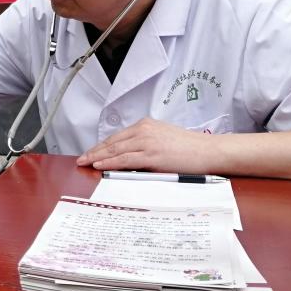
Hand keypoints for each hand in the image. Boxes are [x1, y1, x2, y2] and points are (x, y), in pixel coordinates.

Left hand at [76, 117, 214, 172]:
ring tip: (85, 163)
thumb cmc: (190, 148)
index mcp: (145, 125)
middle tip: (81, 158)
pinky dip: (110, 163)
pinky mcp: (152, 155)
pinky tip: (100, 165)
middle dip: (94, 151)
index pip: (117, 137)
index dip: (101, 146)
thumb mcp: (163, 138)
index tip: (90, 152)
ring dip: (97, 157)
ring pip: (115, 150)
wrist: (209, 151)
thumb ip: (145, 143)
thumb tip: (129, 155)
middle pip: (112, 142)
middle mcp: (144, 130)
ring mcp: (147, 142)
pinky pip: (125, 159)